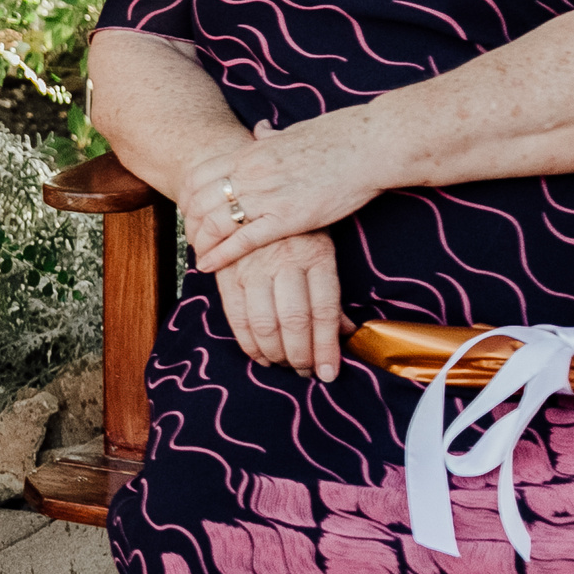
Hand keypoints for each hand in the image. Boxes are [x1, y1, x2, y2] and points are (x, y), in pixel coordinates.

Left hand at [183, 112, 384, 275]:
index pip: (199, 175)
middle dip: (190, 222)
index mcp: (249, 152)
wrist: (368, 145)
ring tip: (198, 253)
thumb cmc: (336, 137)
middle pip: (200, 200)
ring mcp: (266, 196)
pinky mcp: (286, 219)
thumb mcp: (292, 131)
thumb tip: (259, 130)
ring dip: (200, 241)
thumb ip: (270, 136)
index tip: (188, 209)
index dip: (188, 195)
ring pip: (215, 222)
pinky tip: (208, 265)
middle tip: (191, 236)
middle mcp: (250, 174)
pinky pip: (242, 241)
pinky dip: (220, 254)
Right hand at [212, 229, 349, 381]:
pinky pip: (236, 315)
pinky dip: (247, 343)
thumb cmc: (298, 232)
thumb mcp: (324, 253)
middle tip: (306, 372)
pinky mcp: (227, 271)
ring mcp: (252, 266)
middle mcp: (284, 261)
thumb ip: (331, 295)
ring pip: (264, 322)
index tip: (330, 373)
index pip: (324, 311)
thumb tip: (346, 335)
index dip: (327, 348)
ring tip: (285, 366)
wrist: (253, 199)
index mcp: (316, 256)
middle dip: (301, 356)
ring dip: (275, 353)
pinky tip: (260, 356)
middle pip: (294, 320)